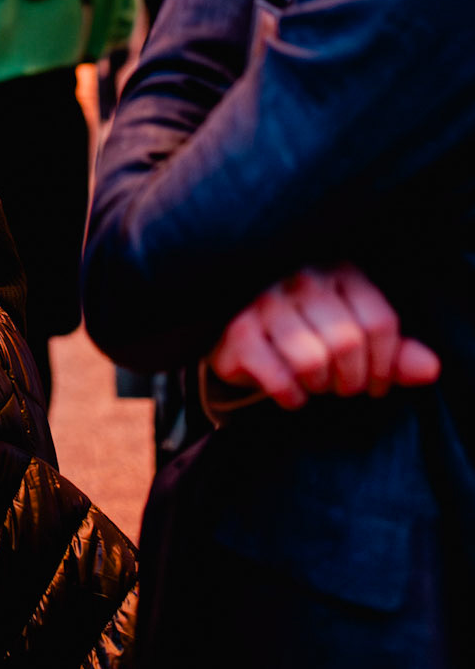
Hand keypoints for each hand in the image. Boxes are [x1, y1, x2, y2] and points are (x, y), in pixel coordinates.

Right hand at [208, 265, 440, 410]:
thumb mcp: (356, 336)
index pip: (379, 322)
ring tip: (317, 386)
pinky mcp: (239, 331)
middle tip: (344, 388)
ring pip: (313, 360)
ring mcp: (266, 302)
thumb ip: (394, 352)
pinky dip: (292, 396)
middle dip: (352, 380)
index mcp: (338, 272)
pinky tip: (293, 394)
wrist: (238, 336)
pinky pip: (279, 376)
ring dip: (320, 386)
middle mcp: (301, 279)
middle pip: (348, 342)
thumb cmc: (308, 334)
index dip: (385, 366)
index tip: (376, 384)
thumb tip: (431, 369)